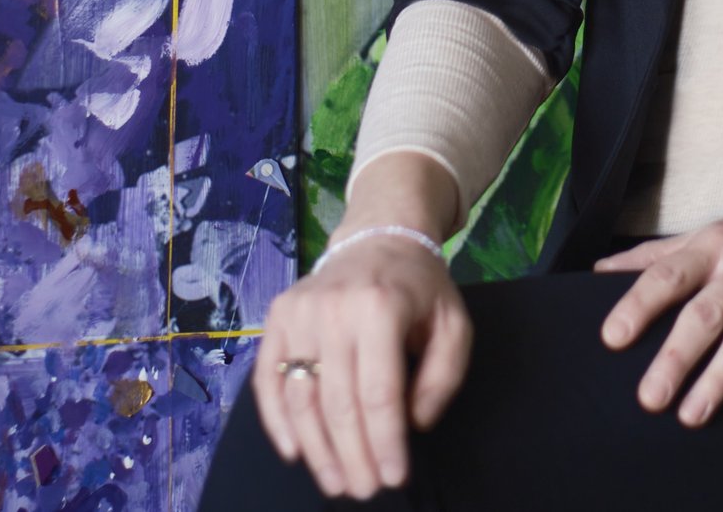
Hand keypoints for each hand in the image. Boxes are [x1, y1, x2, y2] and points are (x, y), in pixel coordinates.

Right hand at [255, 231, 470, 499]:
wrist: (380, 236)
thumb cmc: (420, 287)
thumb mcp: (453, 324)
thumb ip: (442, 378)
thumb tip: (412, 425)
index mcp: (380, 307)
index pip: (380, 393)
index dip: (386, 442)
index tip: (394, 477)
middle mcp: (333, 309)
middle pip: (338, 403)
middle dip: (353, 456)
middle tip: (365, 490)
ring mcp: (298, 313)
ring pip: (301, 398)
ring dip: (318, 449)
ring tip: (337, 482)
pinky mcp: (277, 318)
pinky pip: (269, 379)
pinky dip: (277, 421)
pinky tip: (296, 452)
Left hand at [591, 182, 722, 428]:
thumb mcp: (716, 229)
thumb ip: (660, 253)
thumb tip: (599, 271)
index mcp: (716, 243)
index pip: (669, 274)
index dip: (640, 304)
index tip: (612, 338)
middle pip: (706, 313)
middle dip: (676, 357)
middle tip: (649, 398)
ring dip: (719, 379)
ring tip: (691, 416)